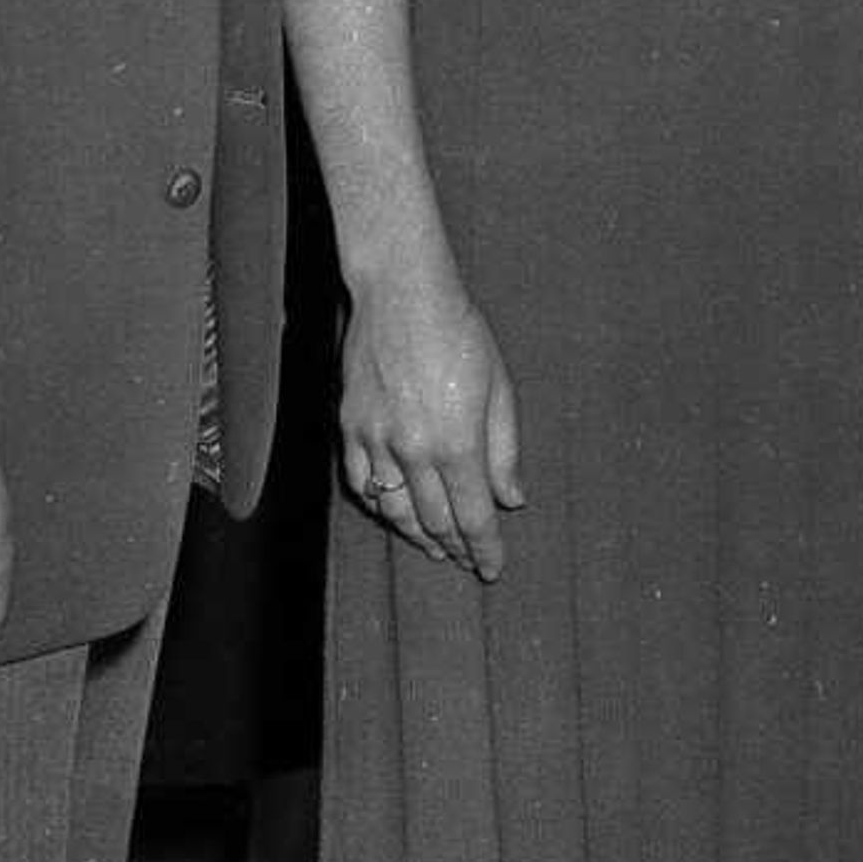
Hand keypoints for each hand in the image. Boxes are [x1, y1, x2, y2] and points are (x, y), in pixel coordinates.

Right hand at [339, 272, 523, 578]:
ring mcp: (375, 440)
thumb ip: (504, 450)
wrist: (400, 293)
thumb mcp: (499, 387)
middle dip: (455, 547)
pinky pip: (361, 482)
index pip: (473, 515)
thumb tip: (512, 499)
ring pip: (394, 509)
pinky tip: (393, 512)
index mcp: (457, 442)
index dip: (485, 548)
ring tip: (435, 548)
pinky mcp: (350, 426)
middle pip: (435, 519)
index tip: (494, 568)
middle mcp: (413, 450)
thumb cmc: (460, 333)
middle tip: (468, 562)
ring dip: (416, 535)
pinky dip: (378, 505)